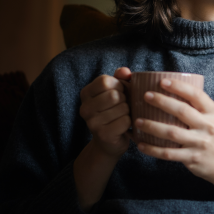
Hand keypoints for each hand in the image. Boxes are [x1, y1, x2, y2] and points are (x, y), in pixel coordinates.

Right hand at [74, 67, 131, 210]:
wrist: (110, 142)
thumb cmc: (115, 112)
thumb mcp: (117, 92)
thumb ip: (121, 79)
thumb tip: (125, 72)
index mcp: (86, 93)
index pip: (105, 80)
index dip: (118, 85)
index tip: (119, 93)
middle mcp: (84, 108)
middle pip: (114, 94)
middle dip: (125, 99)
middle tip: (123, 107)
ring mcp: (92, 123)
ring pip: (122, 108)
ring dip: (128, 112)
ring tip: (123, 116)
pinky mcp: (102, 135)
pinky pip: (125, 121)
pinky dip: (129, 123)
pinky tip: (125, 126)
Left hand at [134, 78, 213, 206]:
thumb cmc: (213, 137)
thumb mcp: (212, 119)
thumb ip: (197, 107)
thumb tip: (171, 91)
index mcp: (212, 113)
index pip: (196, 95)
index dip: (179, 87)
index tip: (162, 81)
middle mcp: (207, 126)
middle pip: (182, 111)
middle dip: (162, 102)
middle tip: (146, 96)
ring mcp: (200, 143)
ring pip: (172, 133)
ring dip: (152, 126)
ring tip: (137, 121)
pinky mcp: (192, 158)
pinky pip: (168, 153)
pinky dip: (153, 150)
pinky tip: (141, 145)